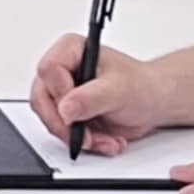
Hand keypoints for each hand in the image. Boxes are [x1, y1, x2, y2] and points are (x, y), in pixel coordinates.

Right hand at [28, 32, 166, 155]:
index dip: (59, 94)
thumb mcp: (119, 90)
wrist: (152, 103)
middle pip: (42, 98)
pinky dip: (83, 142)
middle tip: (85, 136)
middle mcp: (63, 70)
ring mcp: (63, 93)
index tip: (74, 111)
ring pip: (50, 119)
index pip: (48, 70)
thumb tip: (66, 108)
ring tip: (102, 138)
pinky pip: (62, 133)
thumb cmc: (140, 86)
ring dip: (77, 136)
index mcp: (72, 50)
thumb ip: (91, 98)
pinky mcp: (67, 114)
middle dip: (64, 124)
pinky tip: (104, 140)